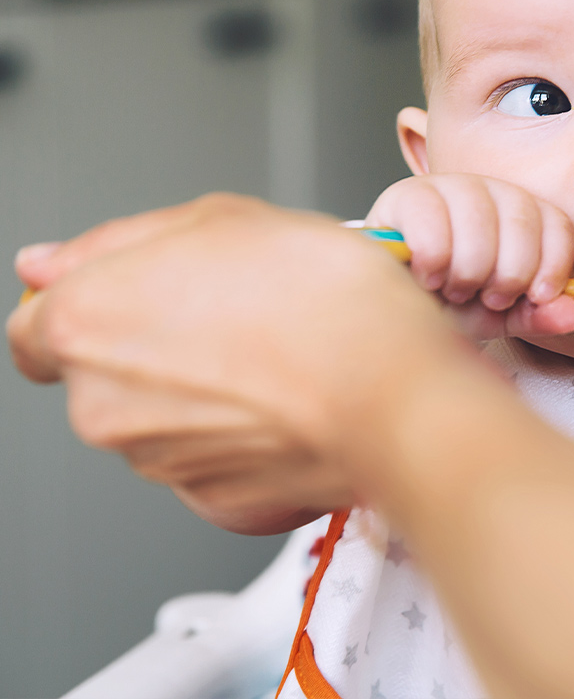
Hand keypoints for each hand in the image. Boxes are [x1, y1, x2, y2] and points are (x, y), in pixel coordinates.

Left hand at [7, 193, 471, 524]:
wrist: (393, 386)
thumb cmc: (321, 296)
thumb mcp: (222, 217)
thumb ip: (118, 240)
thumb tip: (46, 264)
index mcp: (86, 323)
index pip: (34, 325)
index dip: (90, 303)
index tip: (140, 295)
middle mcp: (103, 404)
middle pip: (105, 372)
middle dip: (158, 343)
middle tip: (237, 308)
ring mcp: (159, 462)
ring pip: (163, 418)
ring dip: (205, 388)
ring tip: (279, 349)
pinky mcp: (215, 502)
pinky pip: (213, 460)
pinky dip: (242, 435)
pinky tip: (290, 398)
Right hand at [365, 174, 573, 339]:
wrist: (394, 304)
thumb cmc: (450, 303)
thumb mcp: (500, 315)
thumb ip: (538, 315)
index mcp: (522, 212)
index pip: (557, 224)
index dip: (551, 266)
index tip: (533, 297)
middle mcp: (489, 189)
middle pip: (521, 223)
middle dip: (507, 276)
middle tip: (484, 296)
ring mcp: (447, 185)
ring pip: (478, 220)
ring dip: (468, 270)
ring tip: (453, 289)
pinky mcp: (406, 194)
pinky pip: (431, 220)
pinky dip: (434, 260)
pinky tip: (427, 277)